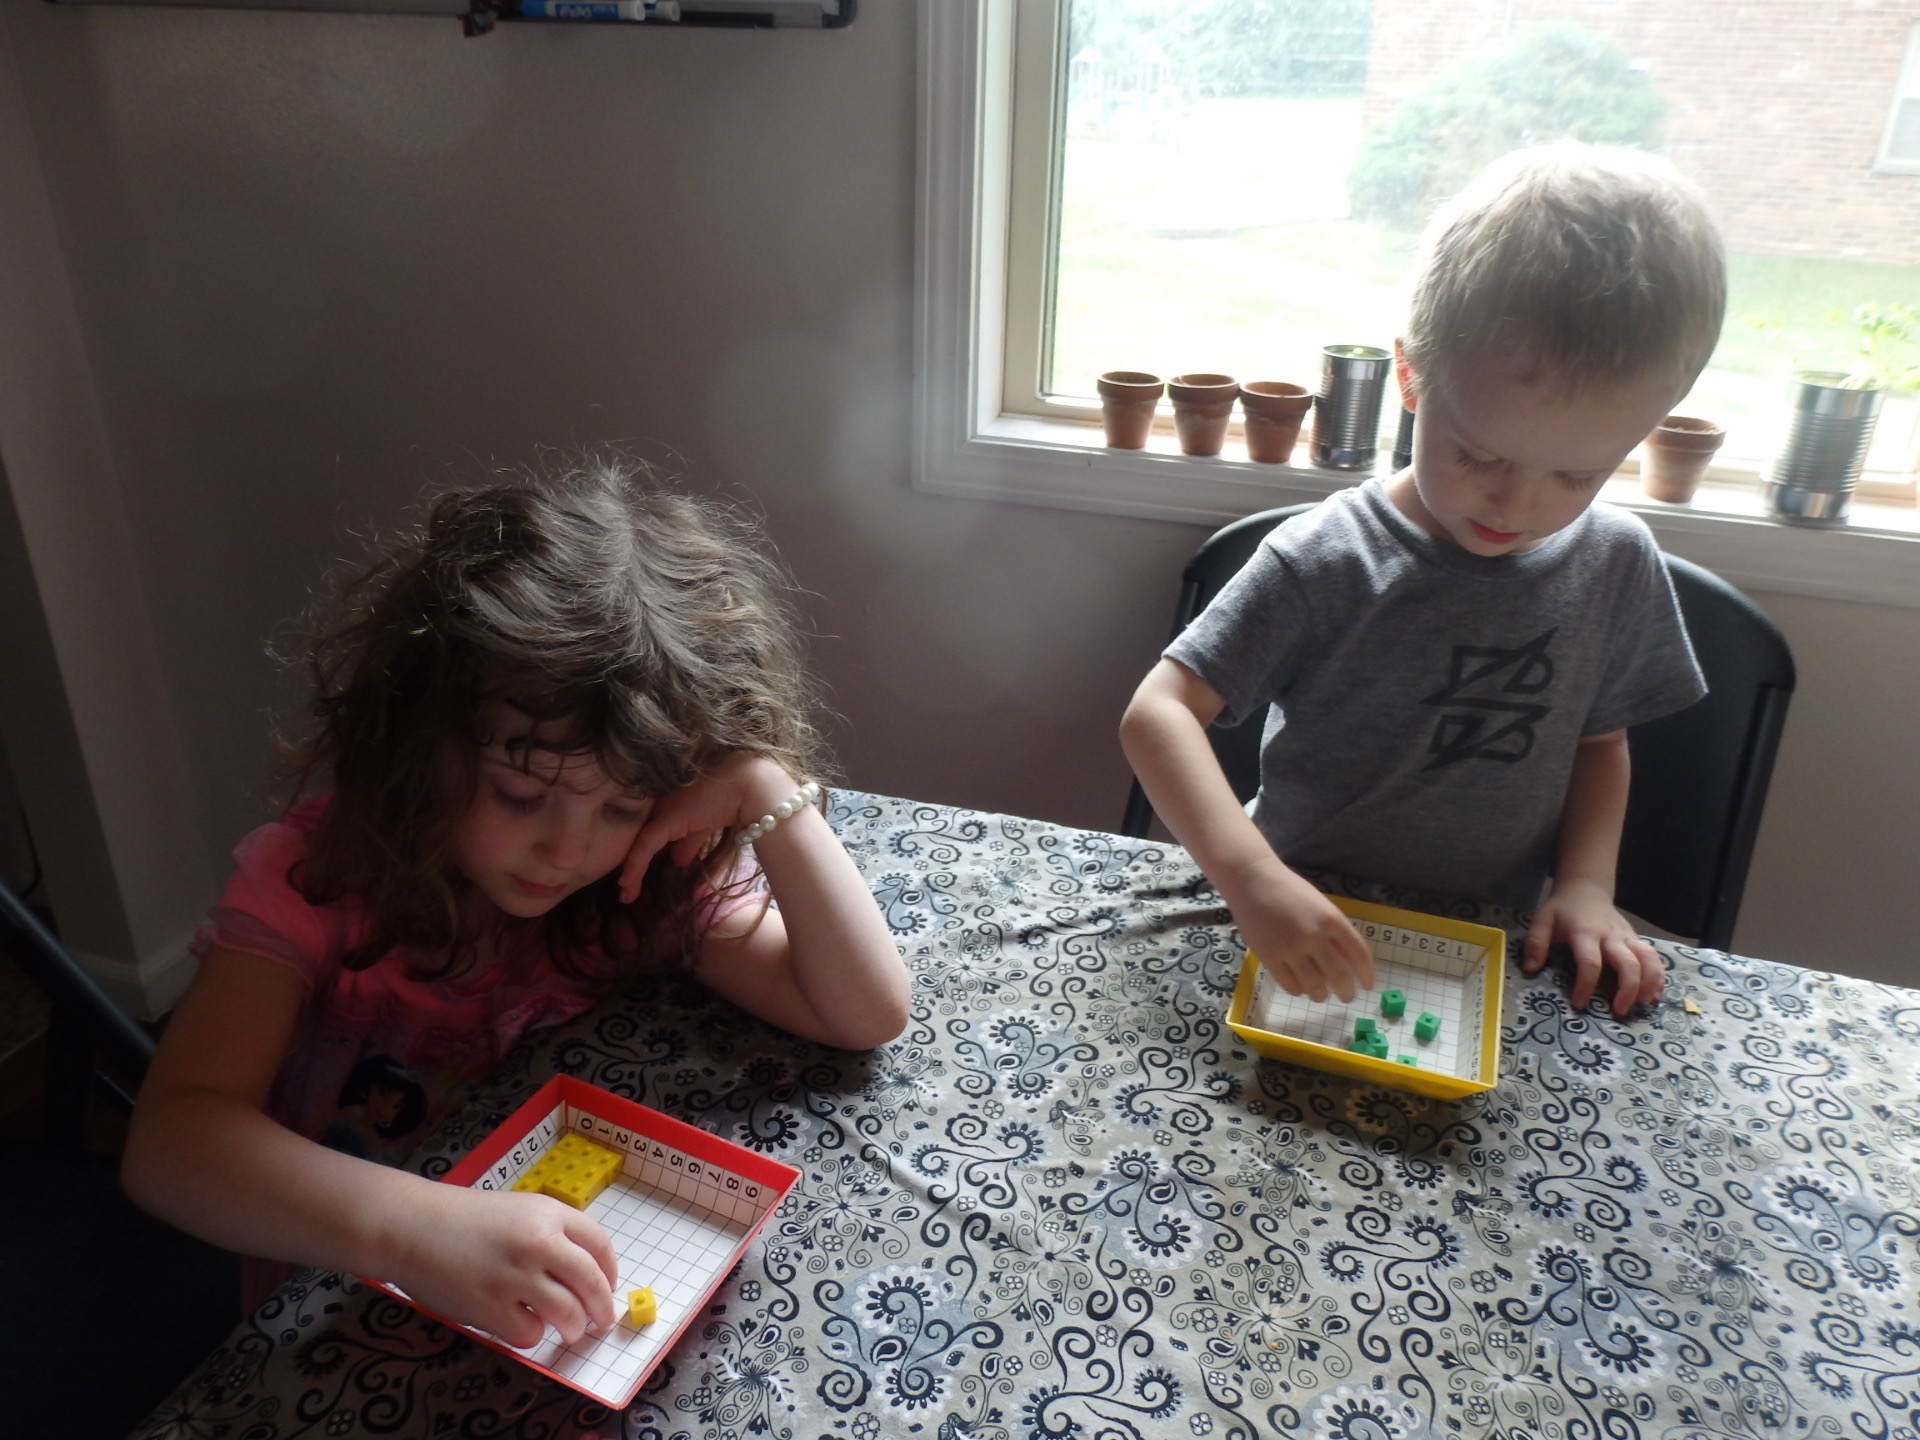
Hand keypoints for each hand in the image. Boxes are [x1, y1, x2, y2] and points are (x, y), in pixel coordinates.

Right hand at [386, 1184, 618, 1348]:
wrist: (413, 1227)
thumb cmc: (465, 1220)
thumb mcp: (519, 1211)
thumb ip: (552, 1235)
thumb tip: (586, 1275)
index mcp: (549, 1213)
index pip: (599, 1245)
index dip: (609, 1271)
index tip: (608, 1286)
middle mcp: (538, 1243)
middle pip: (591, 1283)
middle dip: (602, 1307)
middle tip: (601, 1320)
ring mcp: (515, 1276)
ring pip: (567, 1314)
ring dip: (572, 1327)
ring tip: (568, 1329)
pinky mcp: (491, 1308)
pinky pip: (529, 1333)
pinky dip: (530, 1333)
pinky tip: (520, 1323)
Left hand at [618, 753, 796, 903]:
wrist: (748, 787)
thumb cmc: (732, 799)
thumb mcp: (704, 826)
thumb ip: (689, 841)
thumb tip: (679, 861)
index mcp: (667, 801)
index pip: (647, 831)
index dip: (640, 854)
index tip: (633, 877)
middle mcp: (658, 802)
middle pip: (638, 836)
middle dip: (632, 863)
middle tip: (627, 888)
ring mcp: (660, 809)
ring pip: (637, 844)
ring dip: (631, 872)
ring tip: (626, 893)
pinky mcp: (665, 819)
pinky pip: (644, 848)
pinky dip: (634, 869)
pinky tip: (628, 887)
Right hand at [1227, 861, 1376, 1003]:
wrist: (1252, 881)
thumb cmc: (1289, 890)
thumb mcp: (1320, 905)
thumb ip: (1334, 931)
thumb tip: (1349, 962)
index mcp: (1331, 919)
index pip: (1358, 953)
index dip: (1366, 973)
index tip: (1368, 986)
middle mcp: (1314, 935)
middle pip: (1338, 975)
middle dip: (1346, 991)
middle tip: (1346, 996)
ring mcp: (1290, 948)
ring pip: (1313, 985)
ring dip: (1321, 994)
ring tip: (1321, 995)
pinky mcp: (1269, 957)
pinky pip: (1289, 984)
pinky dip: (1298, 990)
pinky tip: (1300, 987)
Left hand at [1523, 877, 1664, 1015]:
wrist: (1586, 889)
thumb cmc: (1563, 909)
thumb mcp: (1542, 920)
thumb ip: (1535, 943)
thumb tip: (1530, 968)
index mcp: (1585, 932)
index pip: (1590, 962)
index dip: (1586, 984)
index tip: (1579, 1003)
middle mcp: (1611, 936)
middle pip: (1628, 963)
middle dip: (1627, 989)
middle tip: (1619, 1011)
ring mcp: (1627, 937)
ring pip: (1648, 959)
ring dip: (1650, 983)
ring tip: (1644, 1004)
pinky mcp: (1636, 940)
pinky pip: (1654, 958)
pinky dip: (1658, 977)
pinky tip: (1655, 995)